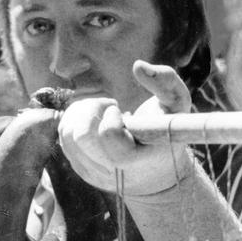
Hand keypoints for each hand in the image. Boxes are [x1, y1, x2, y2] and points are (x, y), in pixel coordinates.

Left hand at [57, 61, 191, 195]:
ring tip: (102, 111)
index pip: (109, 136)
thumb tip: (137, 66)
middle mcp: (112, 171)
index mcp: (139, 159)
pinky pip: (63, 138)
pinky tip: (94, 120)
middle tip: (109, 107)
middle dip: (92, 110)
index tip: (120, 110)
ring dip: (81, 113)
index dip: (110, 117)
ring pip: (68, 135)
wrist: (154, 174)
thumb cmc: (165, 132)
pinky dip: (74, 120)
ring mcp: (93, 172)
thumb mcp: (178, 106)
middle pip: (82, 137)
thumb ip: (166, 81)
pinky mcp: (80, 169)